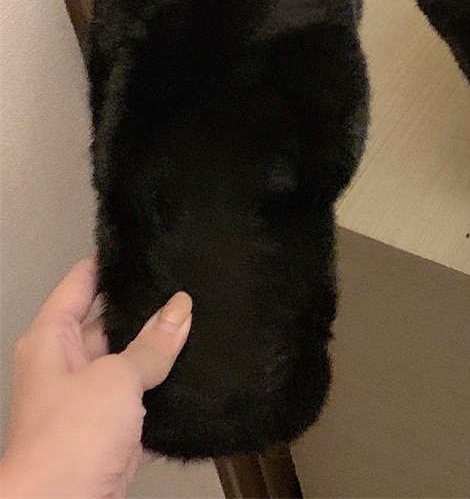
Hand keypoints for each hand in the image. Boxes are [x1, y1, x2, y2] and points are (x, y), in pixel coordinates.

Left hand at [0, 258, 191, 497]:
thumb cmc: (68, 437)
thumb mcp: (116, 378)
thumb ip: (153, 343)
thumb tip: (182, 307)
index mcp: (53, 340)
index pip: (81, 283)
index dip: (109, 262)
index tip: (145, 243)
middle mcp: (68, 365)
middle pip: (112, 324)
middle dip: (149, 310)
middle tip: (191, 284)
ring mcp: (90, 401)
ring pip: (133, 364)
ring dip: (162, 355)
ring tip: (205, 324)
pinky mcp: (111, 433)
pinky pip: (145, 404)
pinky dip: (169, 397)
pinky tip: (201, 380)